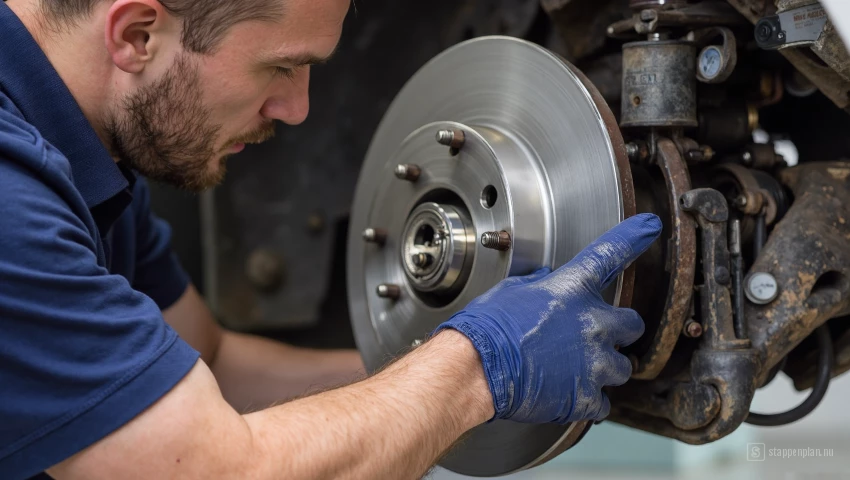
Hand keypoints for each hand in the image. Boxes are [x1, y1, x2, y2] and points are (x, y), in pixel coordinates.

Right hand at [434, 213, 661, 423]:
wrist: (475, 368)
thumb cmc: (487, 329)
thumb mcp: (512, 291)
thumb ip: (539, 286)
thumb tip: (545, 283)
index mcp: (572, 289)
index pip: (611, 253)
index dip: (634, 236)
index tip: (648, 227)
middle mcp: (592, 323)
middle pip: (632, 324)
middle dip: (618, 329)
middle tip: (596, 335)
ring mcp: (593, 362)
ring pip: (621, 367)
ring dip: (603, 367)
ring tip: (576, 370)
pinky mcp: (585, 396)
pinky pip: (602, 402)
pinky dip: (589, 399)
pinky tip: (568, 393)